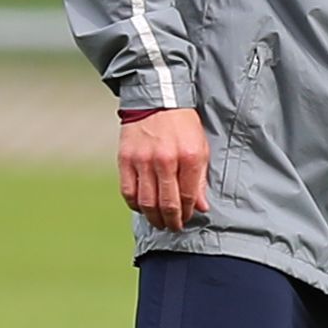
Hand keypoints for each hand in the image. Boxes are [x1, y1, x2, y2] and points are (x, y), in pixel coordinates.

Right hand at [117, 107, 210, 231]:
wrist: (158, 99)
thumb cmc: (183, 125)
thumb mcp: (201, 147)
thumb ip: (200, 178)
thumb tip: (201, 207)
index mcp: (189, 157)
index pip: (187, 197)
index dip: (187, 213)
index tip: (186, 219)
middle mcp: (165, 160)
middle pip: (166, 204)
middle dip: (171, 221)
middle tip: (173, 227)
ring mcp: (142, 160)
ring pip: (146, 202)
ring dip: (153, 217)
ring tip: (158, 222)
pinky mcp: (125, 159)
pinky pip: (128, 191)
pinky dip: (134, 205)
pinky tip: (142, 208)